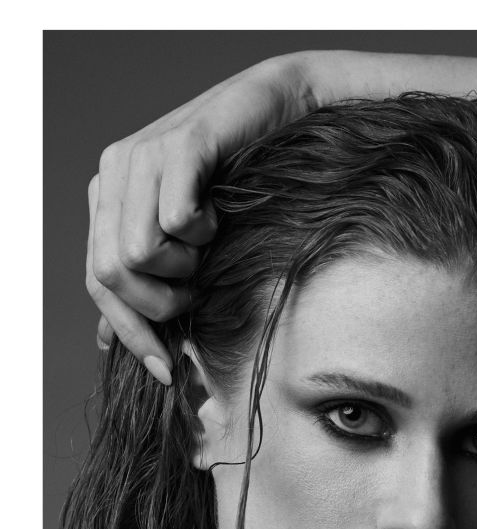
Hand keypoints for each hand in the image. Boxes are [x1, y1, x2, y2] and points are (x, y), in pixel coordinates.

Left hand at [86, 52, 317, 381]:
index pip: (96, 281)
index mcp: (106, 197)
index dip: (130, 332)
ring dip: (184, 268)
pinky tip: (217, 216)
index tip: (166, 368)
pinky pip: (175, 219)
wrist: (278, 112)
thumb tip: (108, 341)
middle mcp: (113, 173)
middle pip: (110, 274)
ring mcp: (141, 156)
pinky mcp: (178, 145)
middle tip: (196, 294)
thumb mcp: (185, 242)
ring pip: (136, 253)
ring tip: (208, 245)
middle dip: (159, 303)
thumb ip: (145, 282)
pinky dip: (203, 233)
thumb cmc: (237, 182)